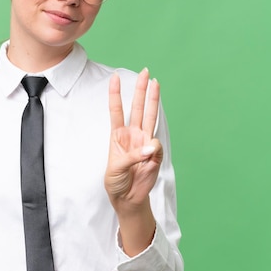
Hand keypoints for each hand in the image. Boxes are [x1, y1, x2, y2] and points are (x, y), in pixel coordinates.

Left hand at [105, 68, 162, 211]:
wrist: (127, 198)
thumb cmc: (116, 181)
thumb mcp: (116, 168)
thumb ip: (133, 156)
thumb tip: (152, 146)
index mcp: (118, 135)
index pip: (116, 110)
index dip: (116, 94)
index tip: (114, 77)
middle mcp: (133, 134)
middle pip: (138, 107)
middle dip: (141, 89)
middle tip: (145, 72)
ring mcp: (145, 142)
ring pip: (150, 116)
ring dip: (153, 100)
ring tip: (156, 83)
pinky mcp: (155, 154)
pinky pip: (156, 146)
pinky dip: (153, 150)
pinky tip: (148, 157)